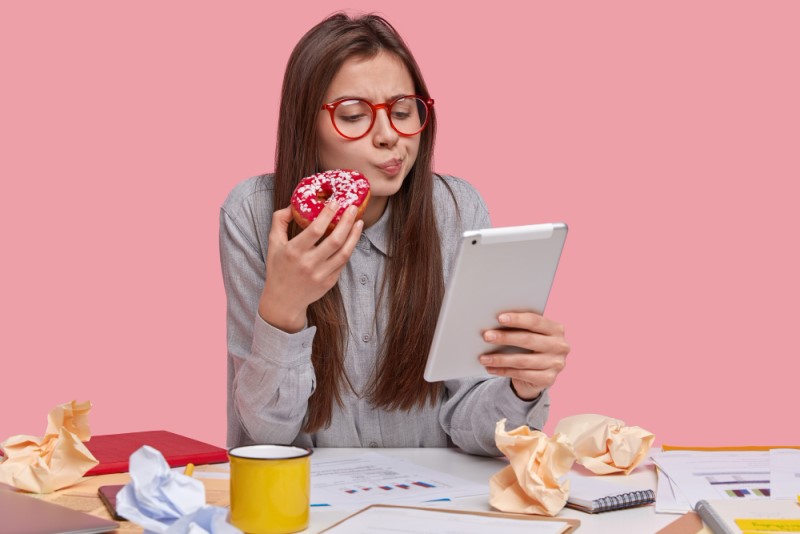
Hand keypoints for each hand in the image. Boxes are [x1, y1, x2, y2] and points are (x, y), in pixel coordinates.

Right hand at [258, 200, 362, 332]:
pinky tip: (352, 238)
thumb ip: (279, 221)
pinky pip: (343, 262)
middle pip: (335, 240)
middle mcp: (308, 264)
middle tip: (352, 208)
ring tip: (359, 222)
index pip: (315, 230)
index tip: (335, 202)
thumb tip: (292, 204)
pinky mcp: (329, 282)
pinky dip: (349, 248)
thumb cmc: (278, 268)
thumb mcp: (273, 243)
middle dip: (346, 221)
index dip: (327, 214)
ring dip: (354, 236)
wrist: (283, 301)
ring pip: (344, 252)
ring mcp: (320, 275)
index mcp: (293, 251)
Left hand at [478, 312, 569, 399]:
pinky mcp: (549, 379)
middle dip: (505, 337)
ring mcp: (556, 364)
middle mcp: (560, 346)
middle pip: (528, 340)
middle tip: (486, 336)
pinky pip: (521, 375)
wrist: (539, 373)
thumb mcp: (530, 334)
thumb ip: (519, 328)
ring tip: (483, 358)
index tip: (499, 318)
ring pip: (522, 360)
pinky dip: (503, 371)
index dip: (517, 319)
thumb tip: (494, 324)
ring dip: (500, 359)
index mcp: (556, 329)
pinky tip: (491, 368)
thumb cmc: (530, 346)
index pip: (536, 321)